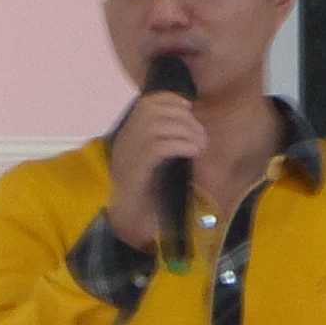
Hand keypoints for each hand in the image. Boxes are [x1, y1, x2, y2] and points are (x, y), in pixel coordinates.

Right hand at [102, 85, 206, 249]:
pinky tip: (194, 151)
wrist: (130, 224)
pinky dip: (180, 144)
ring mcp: (127, 155)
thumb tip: (191, 124)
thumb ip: (166, 142)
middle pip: (152, 110)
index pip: (146, 103)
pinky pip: (157, 146)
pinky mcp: (134, 170)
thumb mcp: (158, 163)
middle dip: (183, 117)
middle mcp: (124, 141)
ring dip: (184, 130)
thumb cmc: (148, 195)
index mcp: (128, 137)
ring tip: (200, 144)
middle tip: (201, 134)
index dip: (170, 99)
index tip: (190, 107)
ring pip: (156, 125)